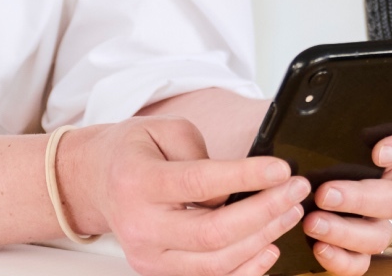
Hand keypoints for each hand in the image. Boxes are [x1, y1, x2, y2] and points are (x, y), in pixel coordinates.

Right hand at [61, 116, 311, 275]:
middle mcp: (140, 226)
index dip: (246, 177)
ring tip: (288, 213)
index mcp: (137, 182)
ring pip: (215, 264)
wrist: (96, 182)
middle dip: (264, 213)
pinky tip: (268, 247)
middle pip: (213, 233)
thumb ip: (203, 154)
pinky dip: (245, 269)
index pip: (200, 184)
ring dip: (261, 239)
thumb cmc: (134, 152)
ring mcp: (148, 256)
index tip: (281, 169)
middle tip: (295, 191)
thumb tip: (244, 184)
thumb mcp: (164, 130)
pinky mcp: (157, 272)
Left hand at [303, 119, 391, 275]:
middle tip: (326, 193)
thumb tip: (301, 109)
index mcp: (388, 147)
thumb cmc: (293, 142)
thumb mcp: (298, 121)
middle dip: (361, 197)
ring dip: (348, 231)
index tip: (379, 151)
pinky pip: (361, 261)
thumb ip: (307, 114)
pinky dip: (342, 259)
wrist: (275, 174)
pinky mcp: (355, 246)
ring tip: (313, 223)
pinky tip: (319, 247)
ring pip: (381, 233)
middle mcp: (389, 184)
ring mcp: (375, 218)